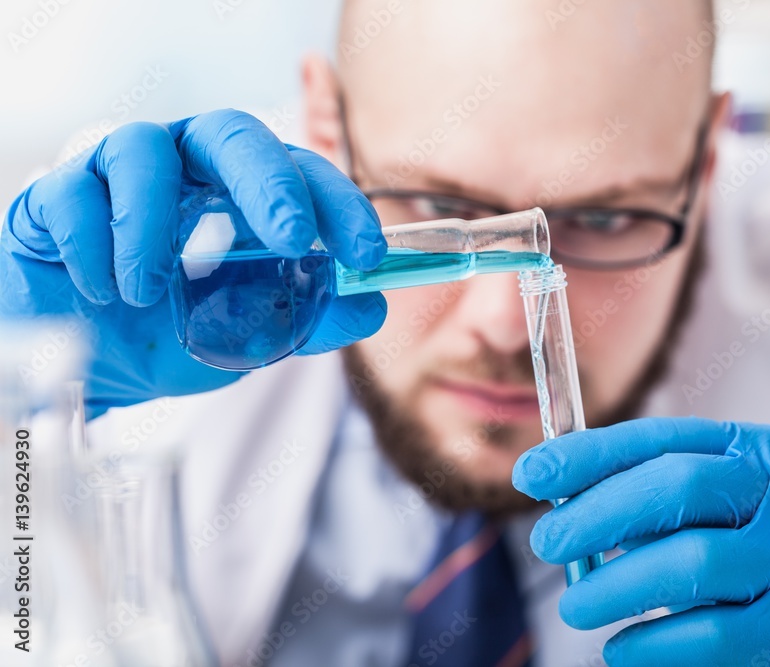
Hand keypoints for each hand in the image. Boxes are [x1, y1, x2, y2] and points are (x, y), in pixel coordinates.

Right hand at [1, 109, 386, 415]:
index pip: (301, 172)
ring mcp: (122, 172)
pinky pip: (72, 194)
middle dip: (268, 184)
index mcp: (242, 189)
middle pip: (232, 134)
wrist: (91, 358)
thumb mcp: (250, 332)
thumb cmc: (176, 329)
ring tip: (151, 292)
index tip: (368, 252)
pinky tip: (103, 289)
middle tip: (293, 239)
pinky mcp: (60, 194)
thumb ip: (309, 318)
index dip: (339, 204)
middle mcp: (188, 165)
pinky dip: (90, 244)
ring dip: (152, 222)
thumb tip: (371, 307)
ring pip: (142, 149)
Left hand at [512, 418, 769, 665]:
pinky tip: (621, 649)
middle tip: (546, 542)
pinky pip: (718, 636)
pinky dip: (658, 645)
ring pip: (698, 563)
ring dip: (622, 586)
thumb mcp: (714, 502)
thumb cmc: (754, 544)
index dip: (589, 455)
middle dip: (600, 514)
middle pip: (681, 488)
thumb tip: (560, 501)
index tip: (530, 474)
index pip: (660, 440)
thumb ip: (648, 495)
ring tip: (576, 607)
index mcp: (752, 450)